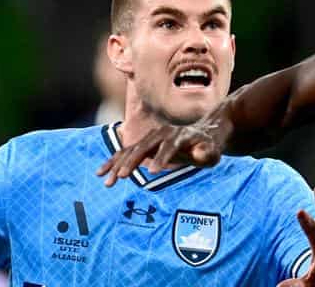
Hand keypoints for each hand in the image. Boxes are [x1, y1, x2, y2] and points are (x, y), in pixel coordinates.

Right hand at [96, 117, 226, 186]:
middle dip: (132, 162)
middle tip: (121, 178)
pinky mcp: (145, 144)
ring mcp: (151, 137)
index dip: (162, 159)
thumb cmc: (210, 146)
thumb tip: (200, 154)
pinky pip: (126, 152)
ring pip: (131, 149)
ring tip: (107, 182)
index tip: (153, 172)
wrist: (204, 131)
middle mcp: (162, 133)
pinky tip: (101, 173)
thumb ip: (206, 153)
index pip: (169, 147)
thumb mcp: (213, 151)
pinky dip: (113, 161)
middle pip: (144, 147)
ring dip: (118, 164)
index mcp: (180, 135)